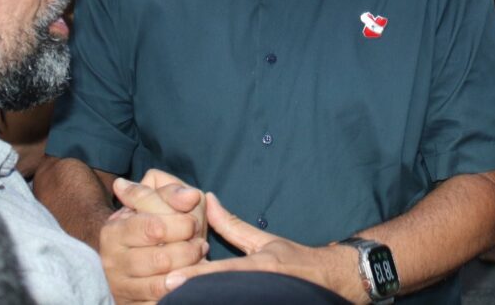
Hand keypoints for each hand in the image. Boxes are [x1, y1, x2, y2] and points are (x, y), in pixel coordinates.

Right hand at [101, 171, 208, 303]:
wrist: (135, 253)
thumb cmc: (152, 222)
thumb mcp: (157, 201)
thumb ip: (172, 194)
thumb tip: (191, 196)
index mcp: (114, 230)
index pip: (153, 227)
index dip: (181, 224)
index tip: (193, 223)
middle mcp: (112, 260)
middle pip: (160, 259)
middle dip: (188, 250)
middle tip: (201, 244)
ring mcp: (120, 287)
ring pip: (161, 285)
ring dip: (188, 272)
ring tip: (198, 259)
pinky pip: (157, 304)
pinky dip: (178, 293)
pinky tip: (187, 280)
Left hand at [165, 193, 366, 303]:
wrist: (330, 280)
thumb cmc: (295, 260)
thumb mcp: (264, 240)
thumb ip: (233, 225)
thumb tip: (207, 201)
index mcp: (259, 266)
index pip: (221, 273)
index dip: (194, 278)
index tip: (170, 281)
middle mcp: (259, 287)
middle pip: (219, 295)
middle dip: (193, 296)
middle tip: (164, 294)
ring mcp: (263, 299)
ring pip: (228, 302)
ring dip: (205, 301)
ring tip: (178, 302)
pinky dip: (221, 304)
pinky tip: (202, 304)